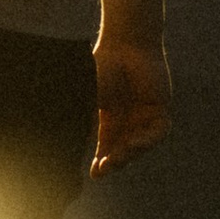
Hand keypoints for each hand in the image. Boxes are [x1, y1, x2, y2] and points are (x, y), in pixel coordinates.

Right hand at [88, 35, 172, 178]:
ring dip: (130, 154)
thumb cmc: (101, 65)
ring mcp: (145, 114)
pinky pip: (158, 132)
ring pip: (141, 144)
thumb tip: (59, 136)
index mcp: (110, 118)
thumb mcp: (87, 95)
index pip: (107, 147)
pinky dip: (147, 140)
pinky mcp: (160, 107)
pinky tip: (134, 142)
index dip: (102, 163)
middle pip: (124, 150)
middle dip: (115, 162)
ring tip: (116, 159)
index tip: (94, 175)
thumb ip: (81, 116)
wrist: (125, 43)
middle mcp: (129, 119)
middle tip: (104, 168)